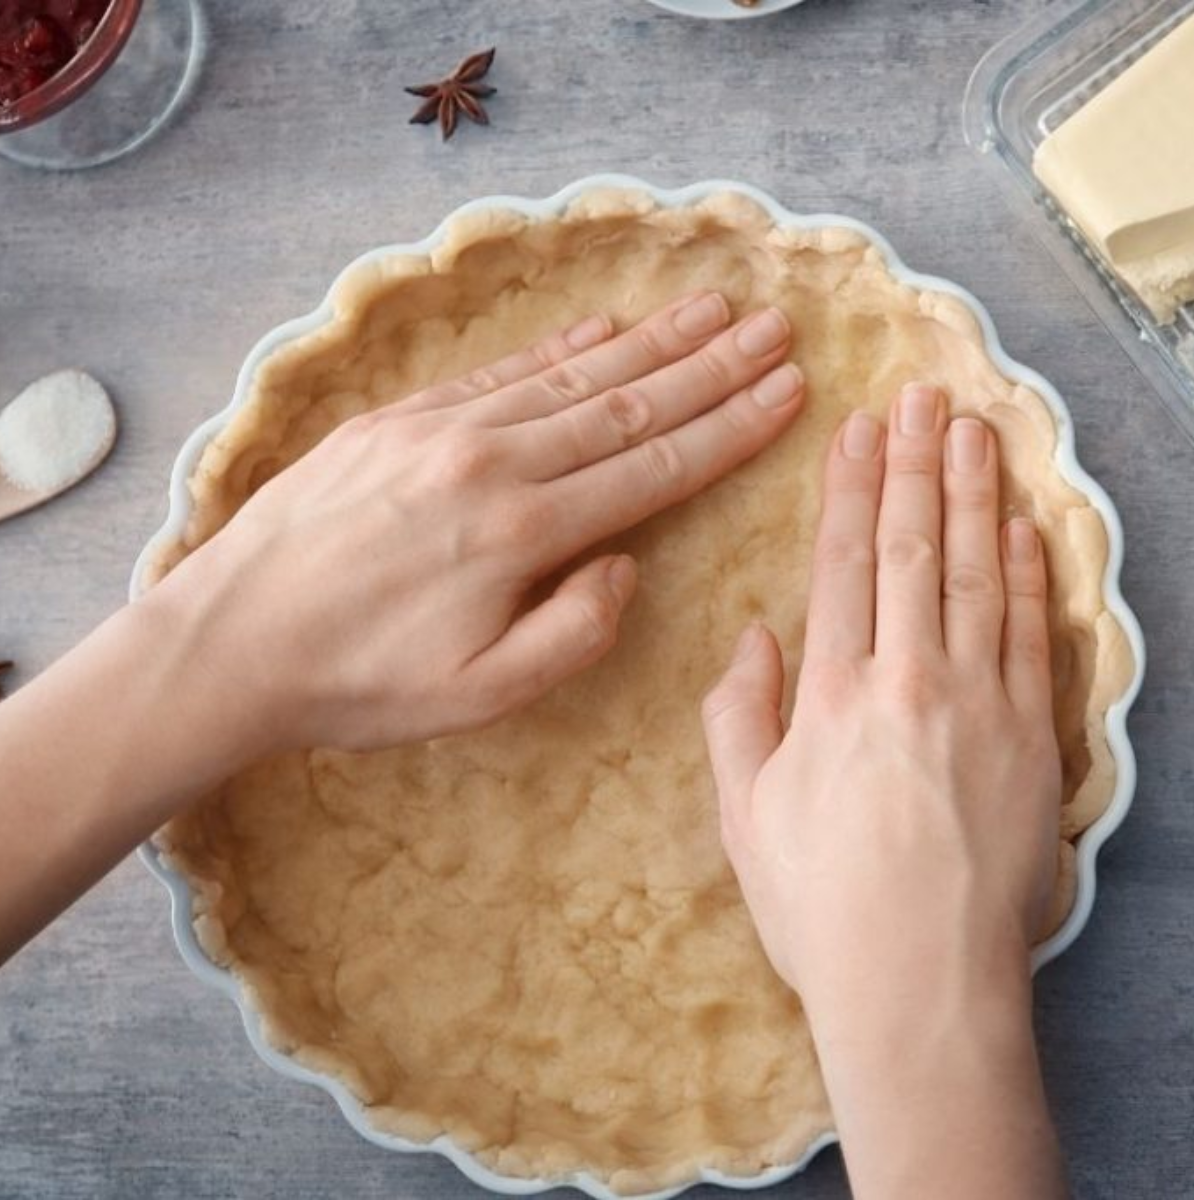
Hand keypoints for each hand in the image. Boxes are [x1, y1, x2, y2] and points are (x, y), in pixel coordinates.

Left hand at [153, 291, 803, 754]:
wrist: (232, 637)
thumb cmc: (361, 682)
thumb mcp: (483, 694)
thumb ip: (574, 629)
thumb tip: (623, 562)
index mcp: (523, 530)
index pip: (654, 468)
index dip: (728, 428)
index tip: (785, 390)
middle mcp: (492, 460)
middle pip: (627, 405)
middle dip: (709, 367)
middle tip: (772, 328)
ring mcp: (443, 428)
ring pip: (571, 377)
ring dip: (649, 343)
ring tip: (710, 310)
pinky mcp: (400, 419)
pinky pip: (501, 372)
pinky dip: (559, 349)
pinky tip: (603, 328)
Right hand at [701, 383, 1065, 1199]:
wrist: (922, 986)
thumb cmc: (821, 905)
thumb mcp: (743, 815)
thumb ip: (738, 716)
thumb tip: (756, 636)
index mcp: (830, 698)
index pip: (842, 568)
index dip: (850, 493)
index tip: (858, 433)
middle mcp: (906, 684)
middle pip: (912, 552)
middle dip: (914, 468)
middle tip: (920, 399)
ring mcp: (979, 708)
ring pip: (976, 576)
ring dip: (973, 496)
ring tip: (972, 430)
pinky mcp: (1033, 740)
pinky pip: (1033, 636)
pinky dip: (1028, 573)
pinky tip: (1022, 524)